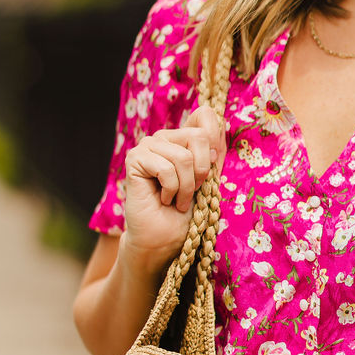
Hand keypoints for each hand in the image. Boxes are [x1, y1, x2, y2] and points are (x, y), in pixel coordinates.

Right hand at [120, 107, 227, 275]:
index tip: (209, 169)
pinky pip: (166, 168)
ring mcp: (148, 146)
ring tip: (178, 201)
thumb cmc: (186, 214)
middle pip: (199, 136)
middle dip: (201, 171)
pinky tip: (163, 200)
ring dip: (186, 187)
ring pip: (183, 157)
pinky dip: (171, 190)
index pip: (205, 115)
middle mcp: (165, 137)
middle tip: (193, 191)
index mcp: (183, 139)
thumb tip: (219, 127)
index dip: (214, 139)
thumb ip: (214, 154)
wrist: (163, 238)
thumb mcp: (209, 180)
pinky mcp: (135, 159)